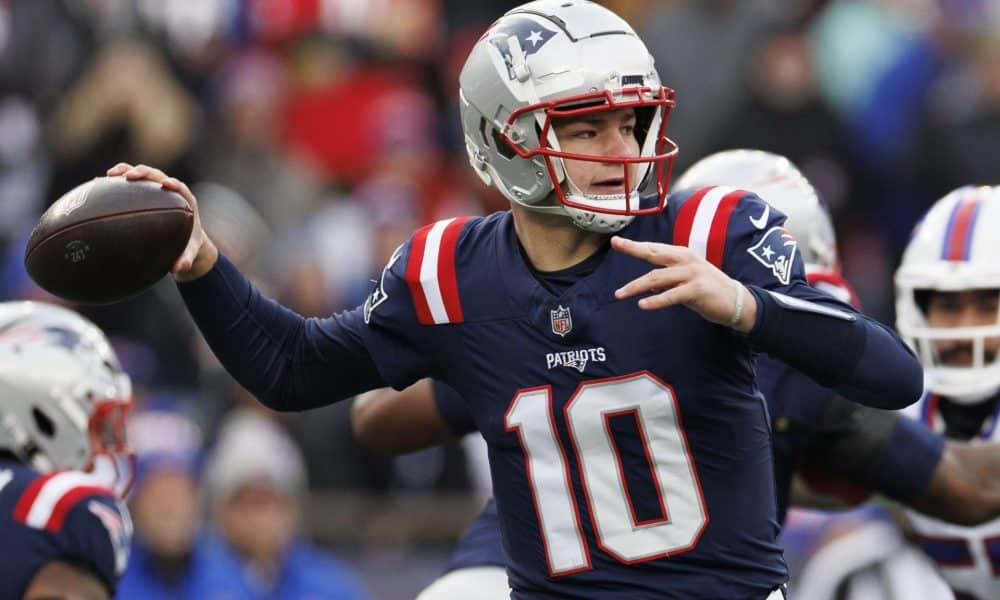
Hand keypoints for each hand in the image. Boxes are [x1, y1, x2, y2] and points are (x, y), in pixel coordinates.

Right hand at [106, 163, 217, 281]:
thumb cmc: (189, 244)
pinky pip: (130, 184)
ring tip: (110, 174)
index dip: (174, 184)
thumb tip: (179, 268)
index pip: (181, 188)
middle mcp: (171, 192)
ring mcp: (156, 190)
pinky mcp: (145, 192)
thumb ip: (186, 259)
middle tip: (129, 176)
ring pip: (142, 176)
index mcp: (185, 202)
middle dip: (144, 173)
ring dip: (127, 171)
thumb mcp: (189, 252)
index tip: (166, 184)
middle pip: (157, 176)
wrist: (185, 239)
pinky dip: (117, 182)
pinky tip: (99, 183)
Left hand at [611, 236, 756, 331]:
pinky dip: (656, 300)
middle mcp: (686, 260)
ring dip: (636, 286)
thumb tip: (646, 286)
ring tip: (620, 294)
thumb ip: (666, 281)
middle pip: (655, 253)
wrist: (737, 302)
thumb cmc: (709, 291)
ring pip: (658, 278)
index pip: (655, 248)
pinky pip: (672, 295)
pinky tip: (642, 305)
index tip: (617, 241)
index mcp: (682, 255)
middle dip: (634, 249)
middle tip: (616, 244)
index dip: (636, 245)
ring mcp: (692, 274)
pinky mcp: (697, 290)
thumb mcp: (685, 282)